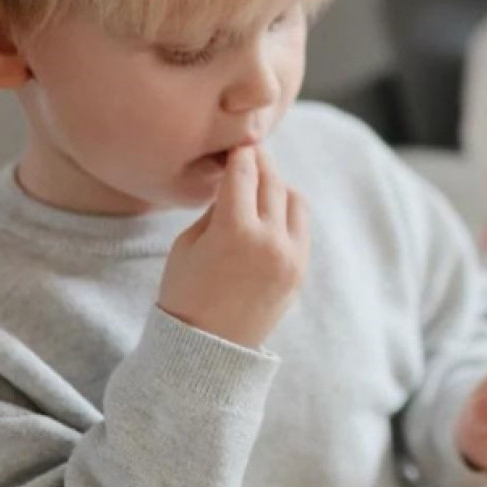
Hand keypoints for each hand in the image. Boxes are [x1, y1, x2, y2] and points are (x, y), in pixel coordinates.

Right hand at [158, 145, 309, 348]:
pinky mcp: (301, 270)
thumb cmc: (186, 291)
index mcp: (235, 232)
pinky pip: (301, 226)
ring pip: (294, 199)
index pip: (244, 173)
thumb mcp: (188, 243)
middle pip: (272, 181)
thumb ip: (217, 208)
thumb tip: (237, 181)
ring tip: (259, 182)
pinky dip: (288, 210)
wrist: (209, 346)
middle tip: (250, 150)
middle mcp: (270, 241)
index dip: (239, 152)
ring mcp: (291, 257)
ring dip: (277, 184)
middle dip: (260, 161)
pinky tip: (271, 208)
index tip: (235, 140)